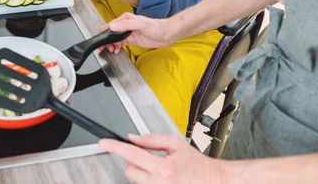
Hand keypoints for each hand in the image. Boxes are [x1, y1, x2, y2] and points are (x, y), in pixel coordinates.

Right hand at [99, 12, 177, 51]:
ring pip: (114, 39)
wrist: (167, 34)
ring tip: (112, 50)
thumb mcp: (140, 24)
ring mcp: (128, 32)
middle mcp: (125, 25)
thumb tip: (112, 27)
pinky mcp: (132, 39)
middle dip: (106, 41)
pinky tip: (117, 50)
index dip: (105, 34)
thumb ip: (125, 25)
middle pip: (111, 33)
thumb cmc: (156, 27)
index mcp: (125, 19)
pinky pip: (120, 43)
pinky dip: (117, 47)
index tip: (102, 42)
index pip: (110, 26)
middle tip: (106, 48)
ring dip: (111, 45)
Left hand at [99, 134, 227, 183]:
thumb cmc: (197, 164)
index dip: (115, 147)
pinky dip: (149, 179)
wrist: (214, 181)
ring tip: (160, 169)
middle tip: (148, 157)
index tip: (104, 143)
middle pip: (129, 170)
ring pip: (136, 180)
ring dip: (142, 172)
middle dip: (134, 161)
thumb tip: (133, 138)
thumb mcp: (176, 144)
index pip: (132, 154)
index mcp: (163, 168)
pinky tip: (163, 176)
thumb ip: (152, 140)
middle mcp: (160, 183)